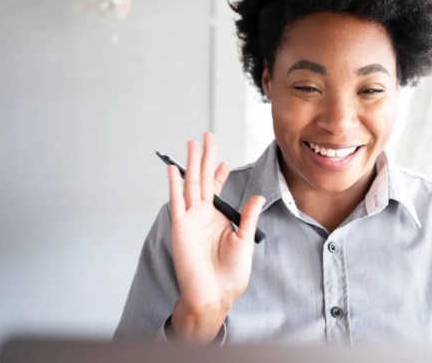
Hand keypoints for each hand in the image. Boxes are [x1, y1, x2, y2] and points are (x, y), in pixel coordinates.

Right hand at [167, 132, 264, 342]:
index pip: (217, 189)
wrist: (214, 295)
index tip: (222, 159)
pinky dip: (174, 184)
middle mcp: (203, 215)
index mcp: (218, 218)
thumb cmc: (230, 275)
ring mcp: (190, 219)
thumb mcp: (245, 241)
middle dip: (205, 157)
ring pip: (190, 184)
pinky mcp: (180, 227)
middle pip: (203, 179)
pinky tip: (173, 169)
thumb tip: (257, 196)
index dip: (219, 172)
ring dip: (190, 163)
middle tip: (206, 137)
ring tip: (191, 144)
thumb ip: (248, 217)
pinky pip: (176, 201)